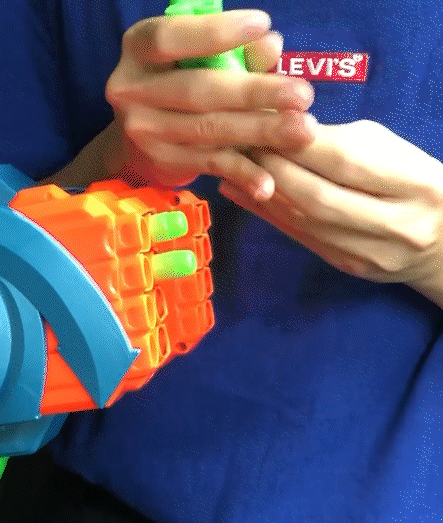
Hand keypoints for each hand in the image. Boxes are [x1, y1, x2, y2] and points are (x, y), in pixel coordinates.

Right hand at [103, 8, 317, 197]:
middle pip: (197, 91)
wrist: (137, 132)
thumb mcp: (195, 55)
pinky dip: (242, 174)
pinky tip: (269, 182)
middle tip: (303, 95)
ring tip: (302, 130)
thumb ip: (233, 50)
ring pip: (208, 131)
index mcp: (138, 49)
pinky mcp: (163, 162)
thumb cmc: (176, 77)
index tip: (263, 25)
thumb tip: (270, 45)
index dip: (214, 33)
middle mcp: (131, 91)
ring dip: (259, 132)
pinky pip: (209, 165)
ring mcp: (145, 131)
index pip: (170, 38)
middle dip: (254, 93)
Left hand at [217, 120, 442, 304]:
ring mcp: (369, 252)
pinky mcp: (346, 266)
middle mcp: (395, 224)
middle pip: (318, 196)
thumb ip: (345, 143)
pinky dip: (268, 214)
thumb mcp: (394, 151)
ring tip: (232, 170)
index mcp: (416, 183)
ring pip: (304, 221)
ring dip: (262, 193)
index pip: (347, 161)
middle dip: (273, 169)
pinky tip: (242, 195)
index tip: (266, 124)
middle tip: (240, 147)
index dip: (299, 144)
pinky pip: (300, 237)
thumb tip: (284, 133)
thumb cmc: (412, 183)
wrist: (441, 242)